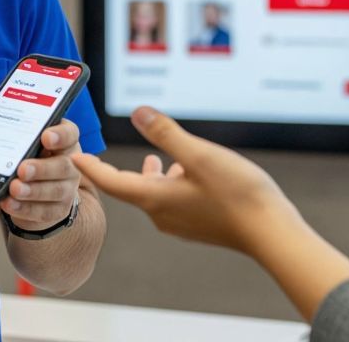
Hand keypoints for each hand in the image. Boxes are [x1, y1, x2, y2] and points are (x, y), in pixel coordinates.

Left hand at [0, 118, 82, 230]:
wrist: (38, 188)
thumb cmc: (29, 157)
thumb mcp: (27, 145)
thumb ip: (20, 139)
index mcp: (64, 142)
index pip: (70, 134)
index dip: (61, 135)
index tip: (46, 137)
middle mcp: (70, 165)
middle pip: (62, 166)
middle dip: (41, 168)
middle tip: (22, 169)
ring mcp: (67, 189)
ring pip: (55, 191)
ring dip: (33, 191)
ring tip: (14, 189)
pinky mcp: (58, 210)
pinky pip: (44, 212)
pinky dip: (25, 209)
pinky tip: (10, 203)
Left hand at [71, 106, 300, 257]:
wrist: (272, 235)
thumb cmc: (237, 194)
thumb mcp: (199, 155)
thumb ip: (167, 134)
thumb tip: (138, 113)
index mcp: (155, 198)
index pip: (111, 181)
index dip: (91, 167)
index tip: (76, 157)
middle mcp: (162, 214)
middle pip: (131, 188)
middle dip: (117, 171)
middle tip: (102, 159)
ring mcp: (181, 223)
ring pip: (156, 194)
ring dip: (153, 175)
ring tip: (157, 158)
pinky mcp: (199, 225)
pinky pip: (175, 202)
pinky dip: (174, 184)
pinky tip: (191, 174)